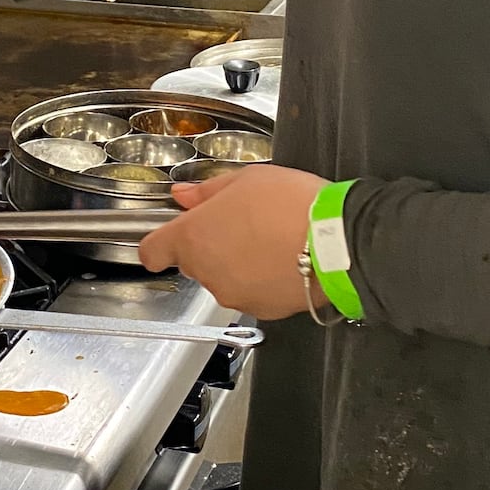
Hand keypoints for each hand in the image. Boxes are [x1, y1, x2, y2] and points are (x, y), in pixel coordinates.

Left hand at [138, 165, 325, 318]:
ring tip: (269, 240)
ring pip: (223, 278)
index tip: (169, 236)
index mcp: (193, 237)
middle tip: (241, 222)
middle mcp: (207, 272)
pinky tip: (282, 259)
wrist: (336, 243)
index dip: (159, 243)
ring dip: (237, 263)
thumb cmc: (292, 205)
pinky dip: (260, 280)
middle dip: (211, 245)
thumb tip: (183, 196)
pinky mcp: (261, 310)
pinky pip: (251, 292)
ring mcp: (233, 294)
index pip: (153, 251)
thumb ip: (207, 191)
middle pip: (194, 262)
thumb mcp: (245, 179)